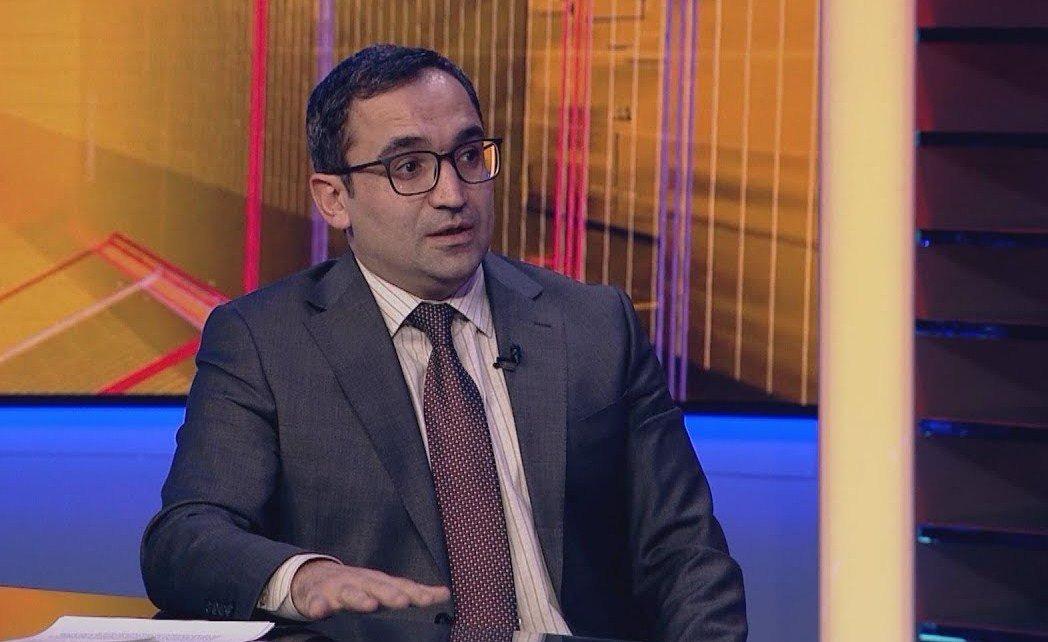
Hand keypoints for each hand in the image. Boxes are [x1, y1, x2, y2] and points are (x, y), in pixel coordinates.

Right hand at [290, 559, 450, 619]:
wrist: (313, 576)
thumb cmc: (357, 585)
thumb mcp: (383, 587)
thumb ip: (411, 592)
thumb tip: (445, 593)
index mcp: (378, 582)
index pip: (402, 586)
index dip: (418, 592)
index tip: (436, 597)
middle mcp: (361, 581)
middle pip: (377, 586)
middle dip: (390, 594)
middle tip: (402, 601)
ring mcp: (338, 587)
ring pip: (349, 592)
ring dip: (359, 598)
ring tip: (369, 605)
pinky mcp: (316, 596)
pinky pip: (316, 601)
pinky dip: (318, 605)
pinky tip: (320, 612)